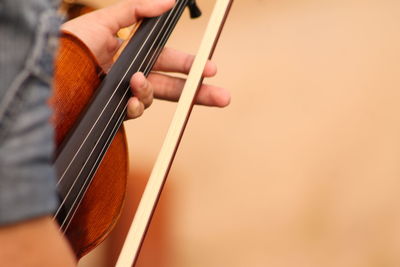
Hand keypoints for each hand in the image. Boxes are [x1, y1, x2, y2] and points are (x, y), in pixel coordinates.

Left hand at [61, 0, 229, 118]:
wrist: (47, 71)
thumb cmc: (70, 45)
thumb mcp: (103, 21)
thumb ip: (137, 11)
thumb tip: (167, 2)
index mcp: (134, 54)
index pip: (169, 60)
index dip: (190, 65)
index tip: (210, 70)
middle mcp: (132, 76)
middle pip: (172, 86)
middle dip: (198, 93)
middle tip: (223, 97)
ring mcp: (124, 95)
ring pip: (151, 100)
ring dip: (148, 91)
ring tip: (136, 83)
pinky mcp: (114, 111)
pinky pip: (134, 112)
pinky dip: (134, 106)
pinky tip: (128, 101)